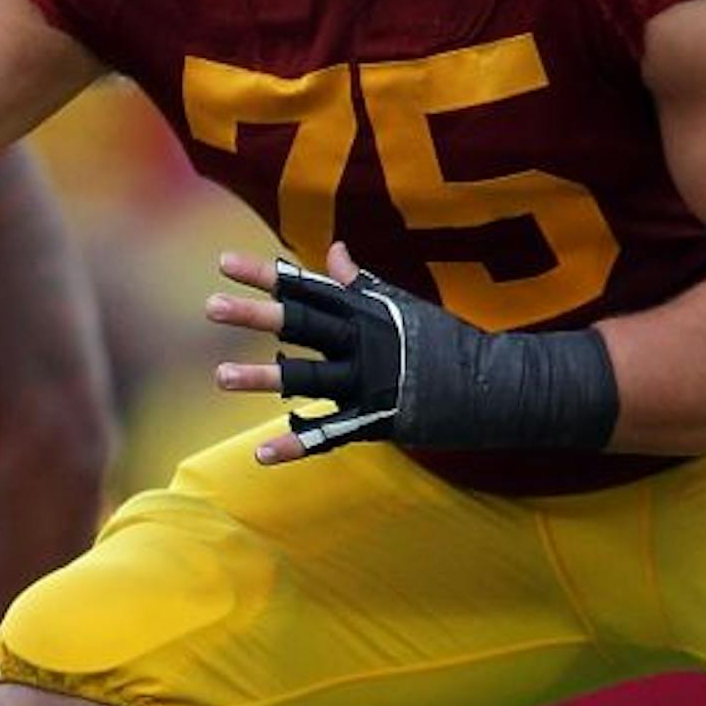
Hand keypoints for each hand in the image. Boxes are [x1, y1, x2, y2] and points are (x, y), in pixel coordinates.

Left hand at [207, 241, 617, 461]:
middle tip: (209, 306)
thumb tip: (335, 252)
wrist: (497, 386)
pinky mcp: (378, 420)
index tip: (224, 262)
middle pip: (301, 324)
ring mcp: (369, 382)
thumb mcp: (402, 307)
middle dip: (255, 315)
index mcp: (365, 312)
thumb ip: (361, 284)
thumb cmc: (446, 343)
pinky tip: (260, 453)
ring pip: (308, 378)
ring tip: (220, 376)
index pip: (307, 287)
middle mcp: (363, 342)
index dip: (266, 274)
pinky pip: (330, 435)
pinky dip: (297, 445)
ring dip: (263, 377)